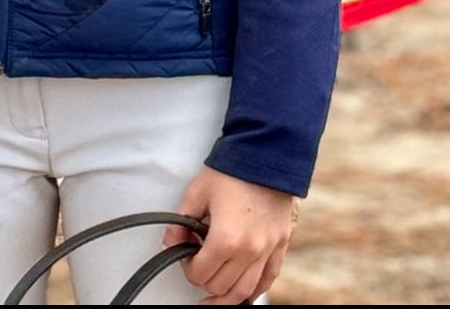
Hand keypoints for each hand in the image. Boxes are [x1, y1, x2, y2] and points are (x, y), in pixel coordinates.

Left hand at [162, 165, 295, 304]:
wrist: (265, 155)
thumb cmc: (231, 170)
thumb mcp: (197, 192)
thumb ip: (181, 221)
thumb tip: (170, 241)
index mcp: (226, 239)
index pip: (200, 274)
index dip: (187, 267)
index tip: (185, 253)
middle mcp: (249, 252)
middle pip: (221, 287)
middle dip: (204, 280)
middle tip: (197, 265)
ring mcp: (267, 251)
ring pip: (245, 291)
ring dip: (227, 297)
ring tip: (214, 299)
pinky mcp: (280, 245)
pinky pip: (268, 279)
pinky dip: (254, 290)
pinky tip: (243, 292)